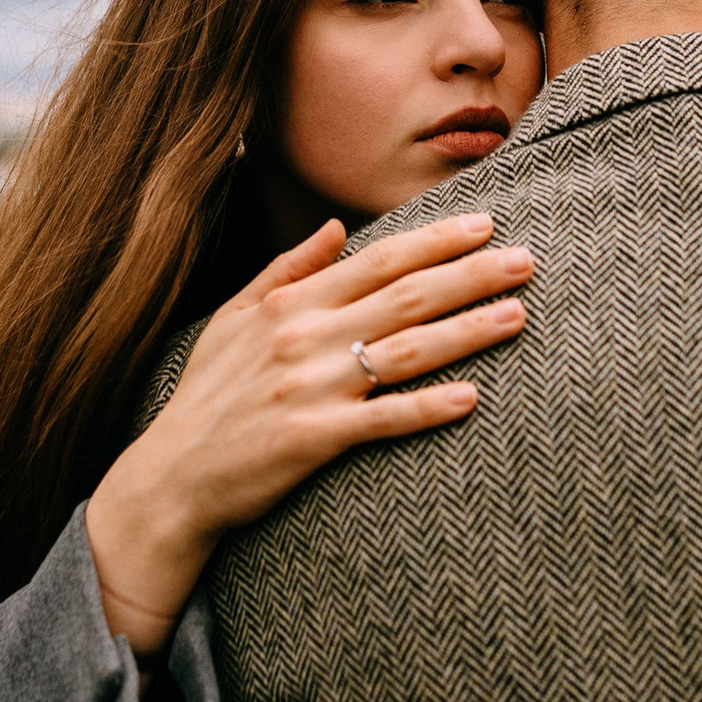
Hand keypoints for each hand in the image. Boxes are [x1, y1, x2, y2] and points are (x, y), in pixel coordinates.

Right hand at [86, 211, 530, 653]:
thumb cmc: (208, 395)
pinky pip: (383, 419)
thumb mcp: (234, 318)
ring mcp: (311, 388)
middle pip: (405, 297)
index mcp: (290, 304)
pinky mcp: (314, 439)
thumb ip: (287, 269)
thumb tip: (336, 228)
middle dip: (471, 275)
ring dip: (467, 331)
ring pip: (406, 351)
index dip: (435, 241)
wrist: (173, 476)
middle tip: (528, 260)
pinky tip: (472, 397)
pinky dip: (428, 407)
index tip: (485, 225)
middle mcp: (305, 337)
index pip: (378, 260)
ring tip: (518, 315)